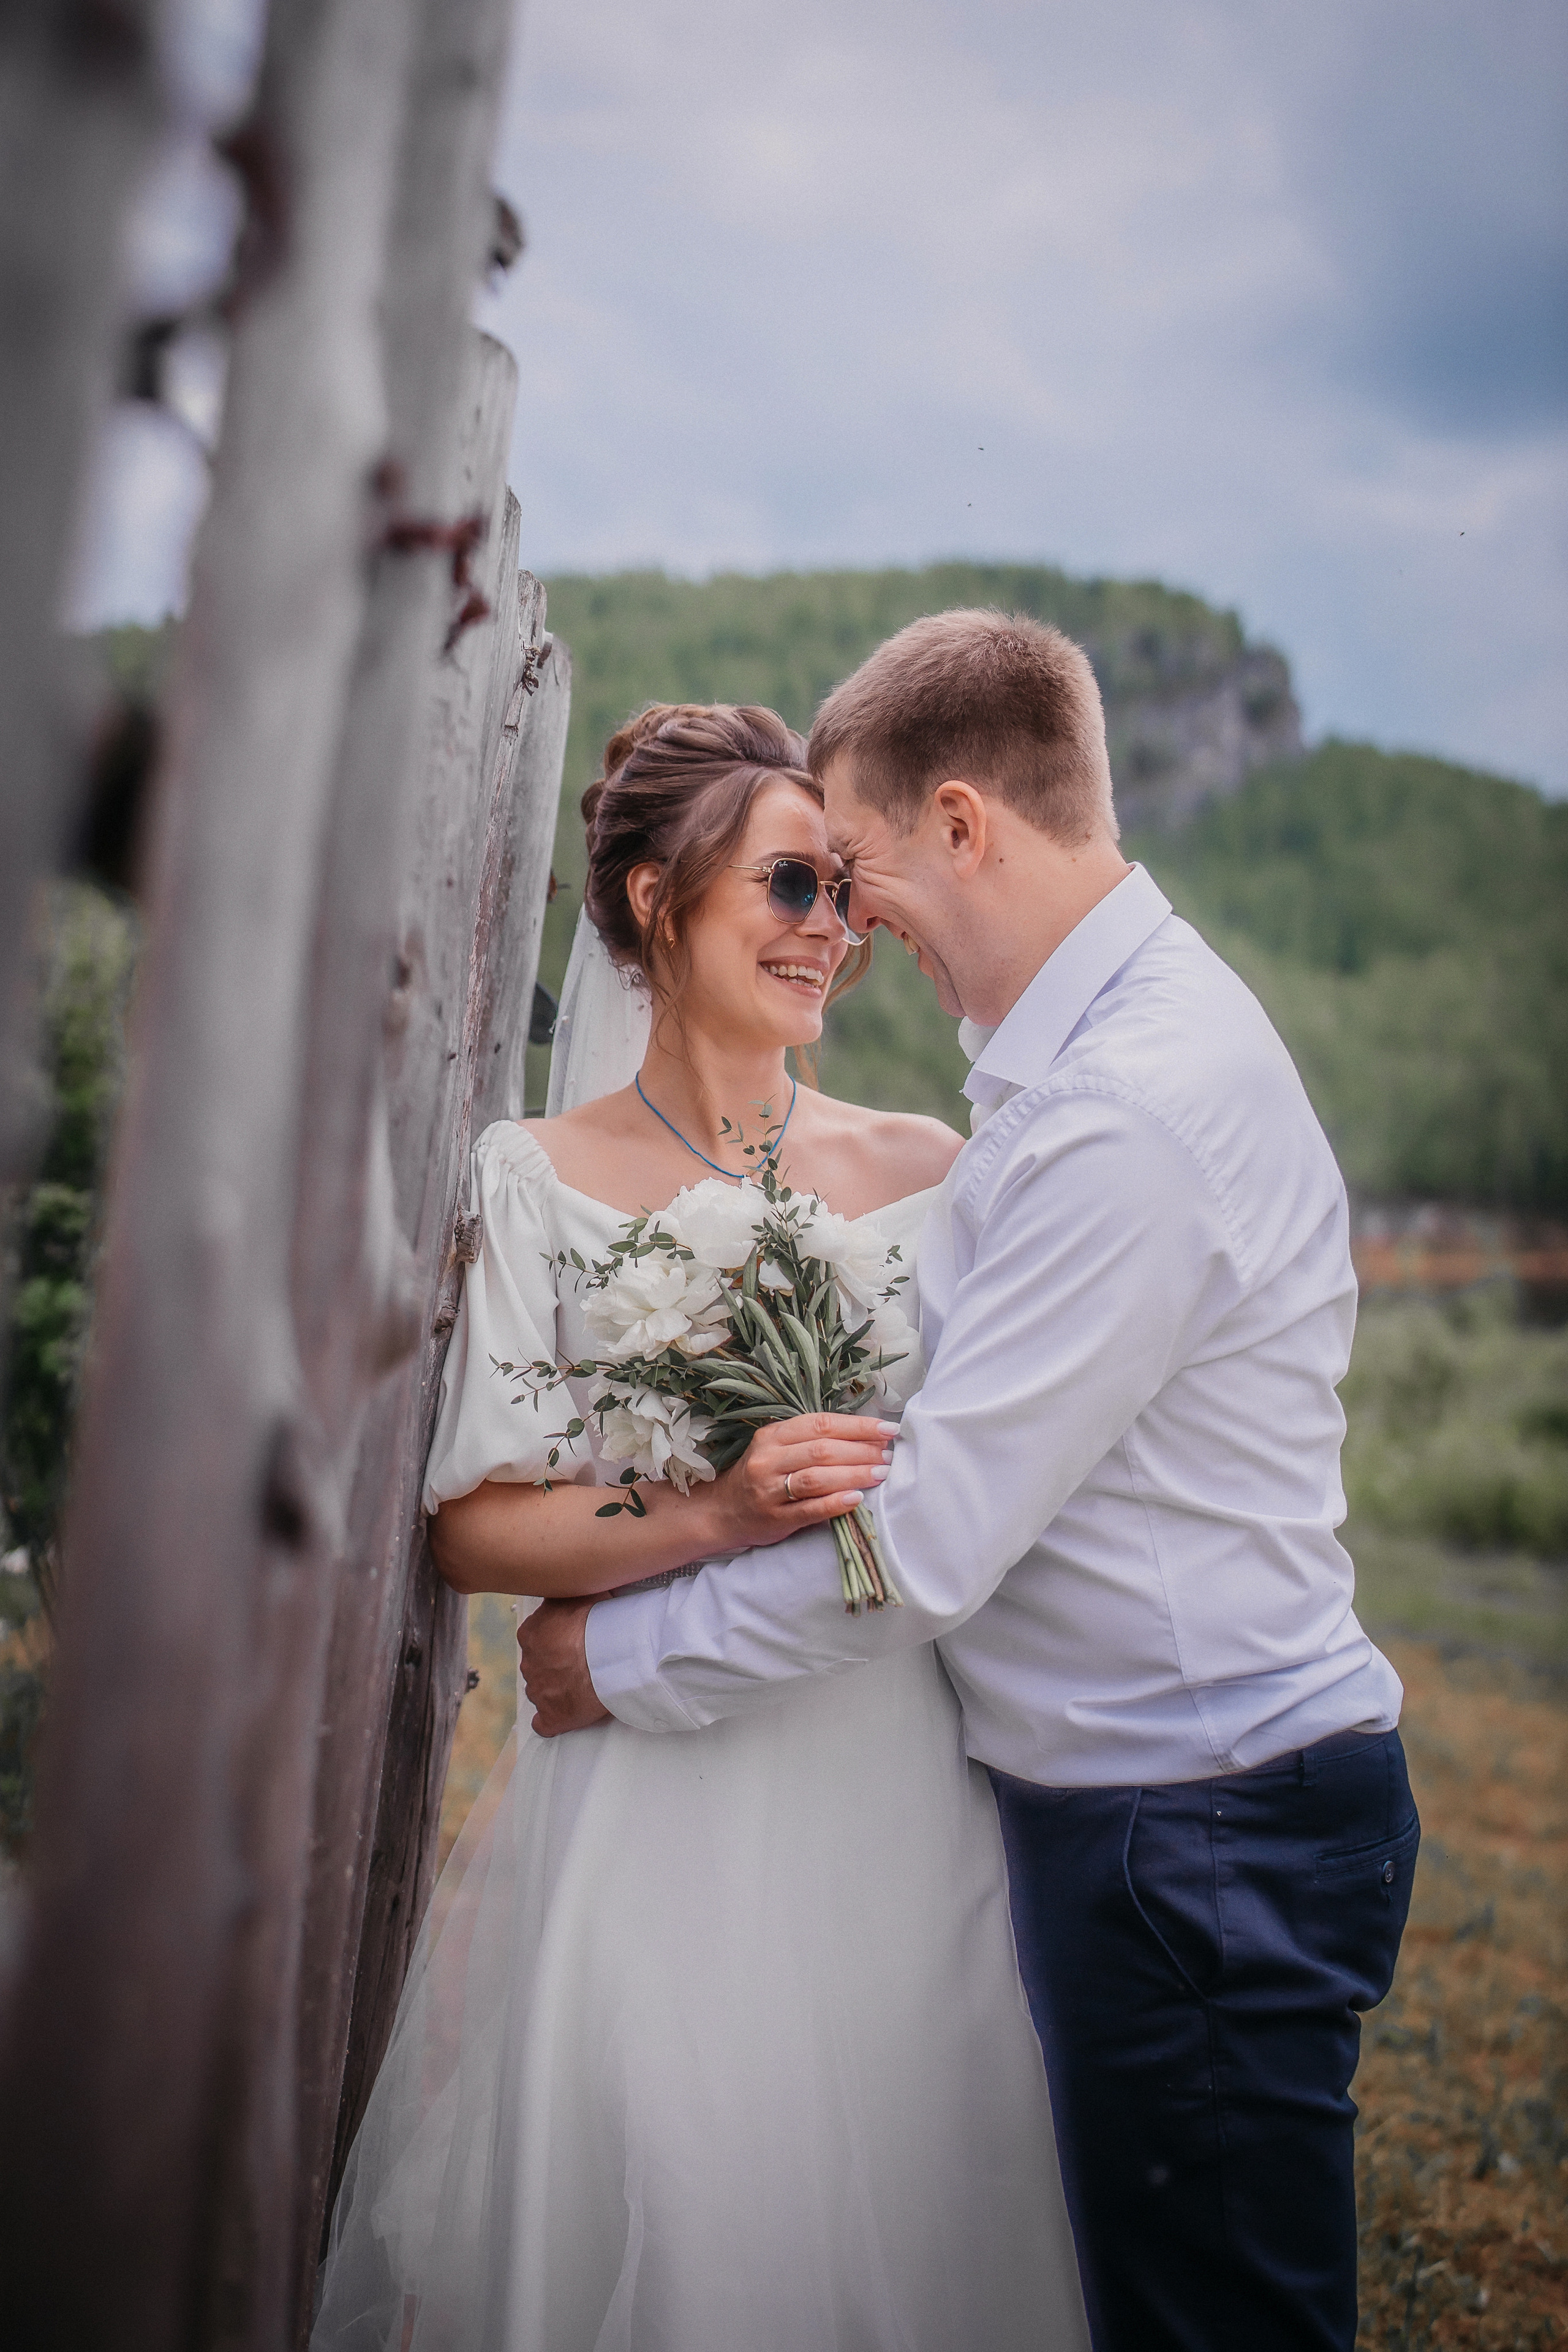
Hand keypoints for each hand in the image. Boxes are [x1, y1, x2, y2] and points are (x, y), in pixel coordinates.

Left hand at [516, 1596, 611, 1737]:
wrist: (613, 1656)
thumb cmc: (600, 1623)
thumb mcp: (582, 1593)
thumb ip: (569, 1592)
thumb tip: (574, 1582)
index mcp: (531, 1634)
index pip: (536, 1637)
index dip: (556, 1640)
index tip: (573, 1640)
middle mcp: (529, 1663)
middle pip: (539, 1665)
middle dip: (556, 1665)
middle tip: (582, 1661)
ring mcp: (539, 1692)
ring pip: (543, 1691)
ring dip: (558, 1689)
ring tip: (584, 1684)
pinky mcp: (552, 1717)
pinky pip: (545, 1723)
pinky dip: (554, 1720)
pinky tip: (567, 1713)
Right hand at [706, 1412, 896, 1553]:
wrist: (723, 1511)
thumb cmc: (762, 1476)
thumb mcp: (778, 1448)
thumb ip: (812, 1440)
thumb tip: (867, 1437)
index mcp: (772, 1436)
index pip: (820, 1424)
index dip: (857, 1426)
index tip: (886, 1429)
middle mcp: (768, 1459)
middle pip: (821, 1450)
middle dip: (861, 1451)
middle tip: (888, 1456)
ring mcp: (769, 1490)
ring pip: (816, 1478)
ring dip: (853, 1474)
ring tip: (880, 1474)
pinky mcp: (775, 1518)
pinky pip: (810, 1509)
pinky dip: (835, 1503)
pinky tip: (857, 1499)